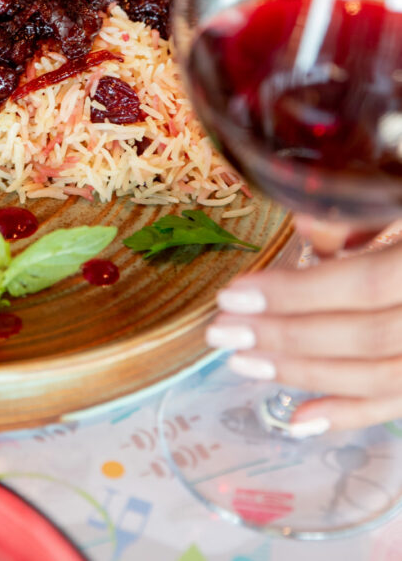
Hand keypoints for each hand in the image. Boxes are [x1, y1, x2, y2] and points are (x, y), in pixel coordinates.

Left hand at [209, 218, 401, 432]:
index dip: (298, 292)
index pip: (367, 283)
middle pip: (367, 336)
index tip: (234, 295)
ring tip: (242, 362)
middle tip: (220, 331)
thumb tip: (306, 235)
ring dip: (306, 376)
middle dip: (286, 337)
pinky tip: (300, 418)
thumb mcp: (399, 187)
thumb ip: (359, 210)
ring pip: (383, 376)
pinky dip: (352, 414)